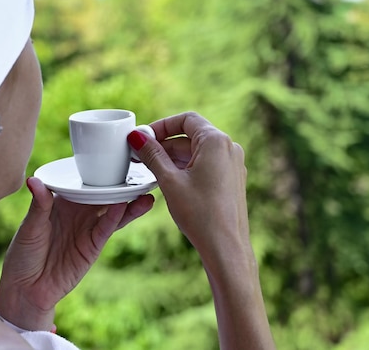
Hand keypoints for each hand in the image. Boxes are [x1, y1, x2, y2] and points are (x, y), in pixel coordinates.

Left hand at [0, 177, 153, 330]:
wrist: (25, 289)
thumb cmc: (23, 254)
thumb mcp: (29, 226)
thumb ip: (39, 204)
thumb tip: (34, 180)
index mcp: (63, 202)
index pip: (84, 183)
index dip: (99, 171)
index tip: (114, 156)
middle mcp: (79, 213)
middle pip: (104, 196)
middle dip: (121, 185)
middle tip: (138, 170)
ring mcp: (88, 230)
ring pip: (112, 212)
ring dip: (128, 202)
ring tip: (145, 191)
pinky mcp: (92, 247)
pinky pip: (105, 229)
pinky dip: (115, 218)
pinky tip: (124, 206)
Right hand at [128, 112, 275, 348]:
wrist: (226, 248)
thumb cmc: (200, 214)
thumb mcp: (169, 181)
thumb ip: (152, 155)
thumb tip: (136, 137)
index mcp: (216, 142)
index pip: (186, 119)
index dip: (161, 125)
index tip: (143, 137)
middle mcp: (229, 149)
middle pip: (191, 135)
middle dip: (164, 144)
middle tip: (139, 155)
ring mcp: (232, 165)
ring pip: (197, 152)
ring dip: (173, 157)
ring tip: (148, 170)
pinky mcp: (231, 181)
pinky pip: (205, 165)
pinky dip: (186, 168)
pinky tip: (167, 181)